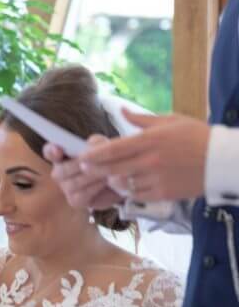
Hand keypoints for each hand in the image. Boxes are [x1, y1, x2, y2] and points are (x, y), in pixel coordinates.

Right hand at [43, 139, 123, 209]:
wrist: (118, 181)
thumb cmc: (106, 160)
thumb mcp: (104, 146)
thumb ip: (96, 142)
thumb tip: (91, 145)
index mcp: (61, 155)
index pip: (49, 152)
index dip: (51, 151)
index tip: (58, 150)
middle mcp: (59, 172)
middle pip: (60, 171)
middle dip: (77, 165)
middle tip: (94, 161)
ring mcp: (65, 187)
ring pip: (71, 184)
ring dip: (91, 176)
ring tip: (105, 171)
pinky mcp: (75, 200)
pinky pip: (81, 195)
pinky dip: (95, 187)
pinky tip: (105, 181)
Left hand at [77, 111, 211, 202]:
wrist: (223, 161)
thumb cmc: (197, 137)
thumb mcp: (171, 121)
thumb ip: (142, 120)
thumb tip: (122, 110)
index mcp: (151, 140)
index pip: (115, 149)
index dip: (95, 155)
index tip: (82, 157)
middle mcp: (151, 160)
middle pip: (112, 169)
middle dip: (95, 170)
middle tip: (85, 169)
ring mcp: (156, 179)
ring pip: (122, 184)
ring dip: (112, 181)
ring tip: (109, 176)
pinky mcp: (162, 194)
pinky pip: (135, 195)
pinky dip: (128, 191)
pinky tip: (127, 185)